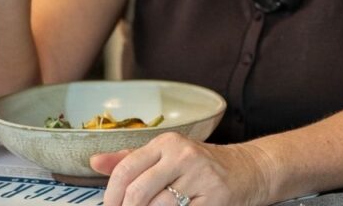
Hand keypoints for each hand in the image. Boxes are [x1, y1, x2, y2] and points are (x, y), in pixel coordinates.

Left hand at [92, 132, 272, 205]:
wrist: (248, 170)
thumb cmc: (201, 166)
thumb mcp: (167, 156)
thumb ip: (131, 159)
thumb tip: (94, 162)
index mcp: (168, 143)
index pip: (126, 170)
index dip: (111, 196)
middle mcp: (184, 155)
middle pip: (138, 193)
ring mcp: (201, 177)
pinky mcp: (216, 198)